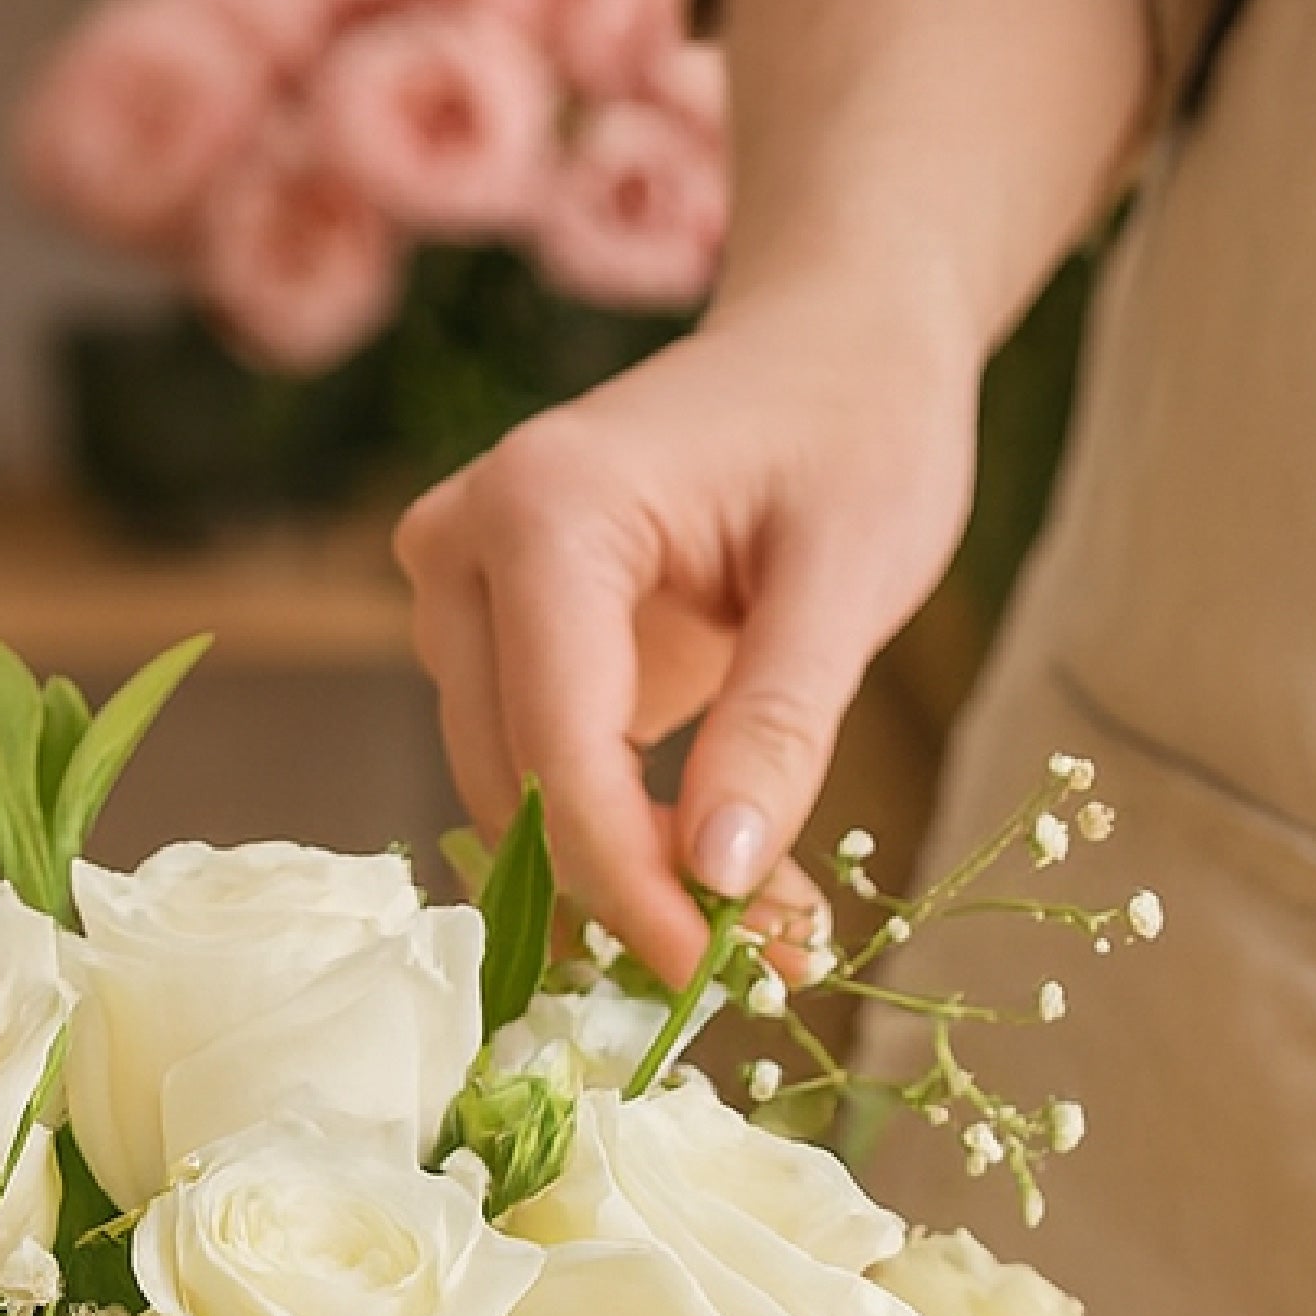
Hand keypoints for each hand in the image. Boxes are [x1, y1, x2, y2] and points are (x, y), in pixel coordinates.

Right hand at [393, 274, 984, 986]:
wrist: (829, 338)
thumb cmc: (858, 427)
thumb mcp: (853, 575)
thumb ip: (780, 728)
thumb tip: (720, 880)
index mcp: (544, 510)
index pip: (557, 749)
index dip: (631, 882)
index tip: (722, 977)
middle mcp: (463, 544)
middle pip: (515, 779)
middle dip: (633, 889)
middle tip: (768, 968)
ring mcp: (456, 585)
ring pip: (507, 787)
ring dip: (622, 872)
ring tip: (764, 929)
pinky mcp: (482, 626)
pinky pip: (527, 759)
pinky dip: (615, 828)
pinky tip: (716, 872)